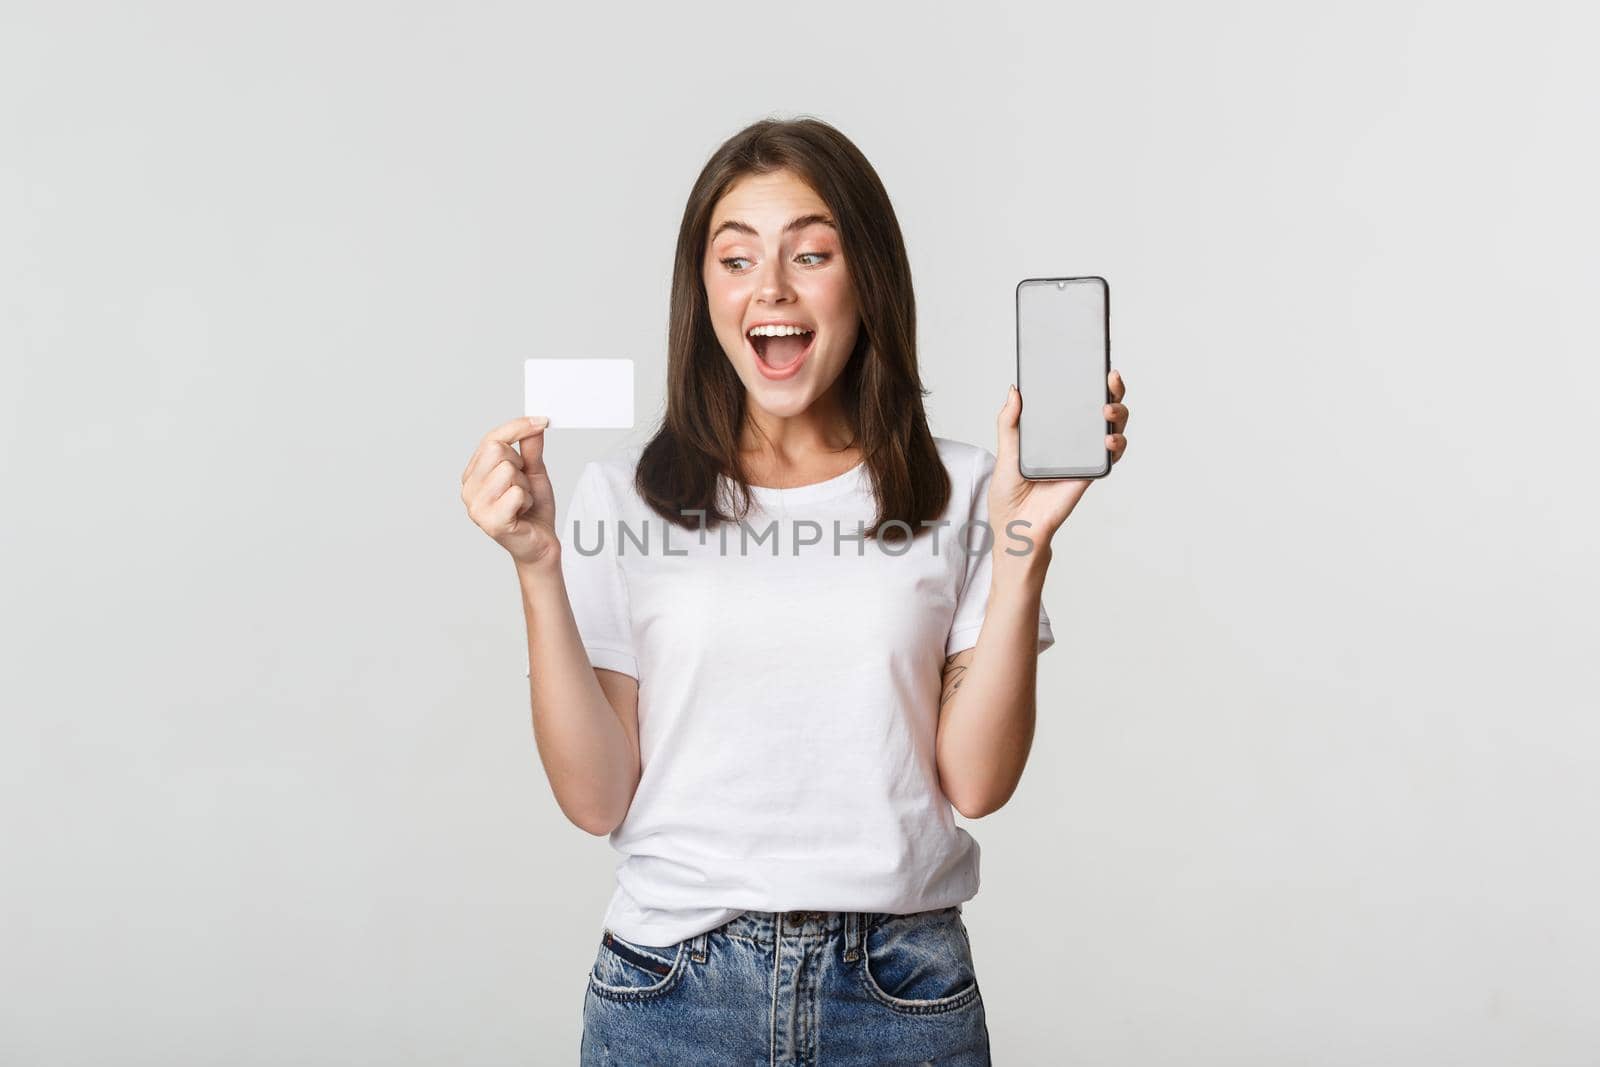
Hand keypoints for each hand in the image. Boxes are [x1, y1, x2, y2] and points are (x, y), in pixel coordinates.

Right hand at [460, 415, 558, 567]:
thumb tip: (534, 423)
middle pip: (497, 451)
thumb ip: (530, 448)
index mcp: (474, 474)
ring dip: (525, 485)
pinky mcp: (490, 522)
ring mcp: (476, 506)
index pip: (491, 438)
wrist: (540, 544)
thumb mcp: (533, 472)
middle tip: (523, 484)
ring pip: (508, 471)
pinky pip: (516, 493)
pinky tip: (522, 512)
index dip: (517, 427)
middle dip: (520, 464)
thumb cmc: (533, 510)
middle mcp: (468, 489)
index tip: (542, 421)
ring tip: (522, 501)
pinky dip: (527, 500)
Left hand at [991, 369, 1128, 555]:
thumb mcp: (1005, 451)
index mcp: (1054, 430)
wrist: (1015, 526)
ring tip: (1107, 409)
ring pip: (1113, 427)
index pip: (1075, 400)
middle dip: (1111, 389)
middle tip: (1109, 377)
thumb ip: (1010, 423)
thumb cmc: (1009, 492)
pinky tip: (1108, 438)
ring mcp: (1084, 456)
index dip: (1087, 380)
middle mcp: (1073, 440)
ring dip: (1118, 414)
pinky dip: (1115, 444)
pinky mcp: (1090, 473)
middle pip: (1101, 408)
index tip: (1092, 361)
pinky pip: (1111, 456)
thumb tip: (1015, 390)